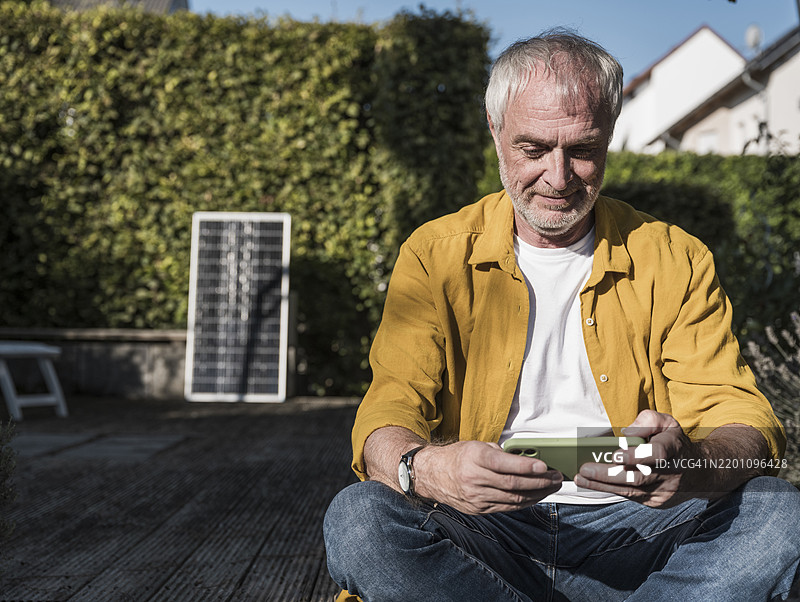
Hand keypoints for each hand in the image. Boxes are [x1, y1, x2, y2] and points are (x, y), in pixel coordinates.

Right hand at [413, 440, 562, 513]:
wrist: (432, 475)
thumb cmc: (458, 457)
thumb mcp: (477, 446)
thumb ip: (500, 453)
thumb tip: (527, 458)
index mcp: (474, 458)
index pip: (504, 464)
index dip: (526, 466)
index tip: (545, 466)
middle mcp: (474, 479)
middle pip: (513, 485)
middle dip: (539, 482)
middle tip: (556, 477)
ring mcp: (476, 497)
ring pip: (513, 499)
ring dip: (537, 494)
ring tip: (551, 487)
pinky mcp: (479, 509)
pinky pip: (507, 507)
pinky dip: (524, 503)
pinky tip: (536, 496)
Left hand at [574, 410, 697, 507]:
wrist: (699, 472)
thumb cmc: (674, 442)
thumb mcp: (667, 423)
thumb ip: (648, 420)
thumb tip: (626, 434)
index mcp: (674, 448)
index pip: (657, 454)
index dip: (637, 456)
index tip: (615, 454)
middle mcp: (670, 473)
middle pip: (638, 477)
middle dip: (608, 474)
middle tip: (585, 469)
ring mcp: (663, 491)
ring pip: (631, 491)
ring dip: (602, 485)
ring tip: (581, 478)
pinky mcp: (656, 502)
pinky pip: (630, 497)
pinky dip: (610, 490)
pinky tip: (592, 484)